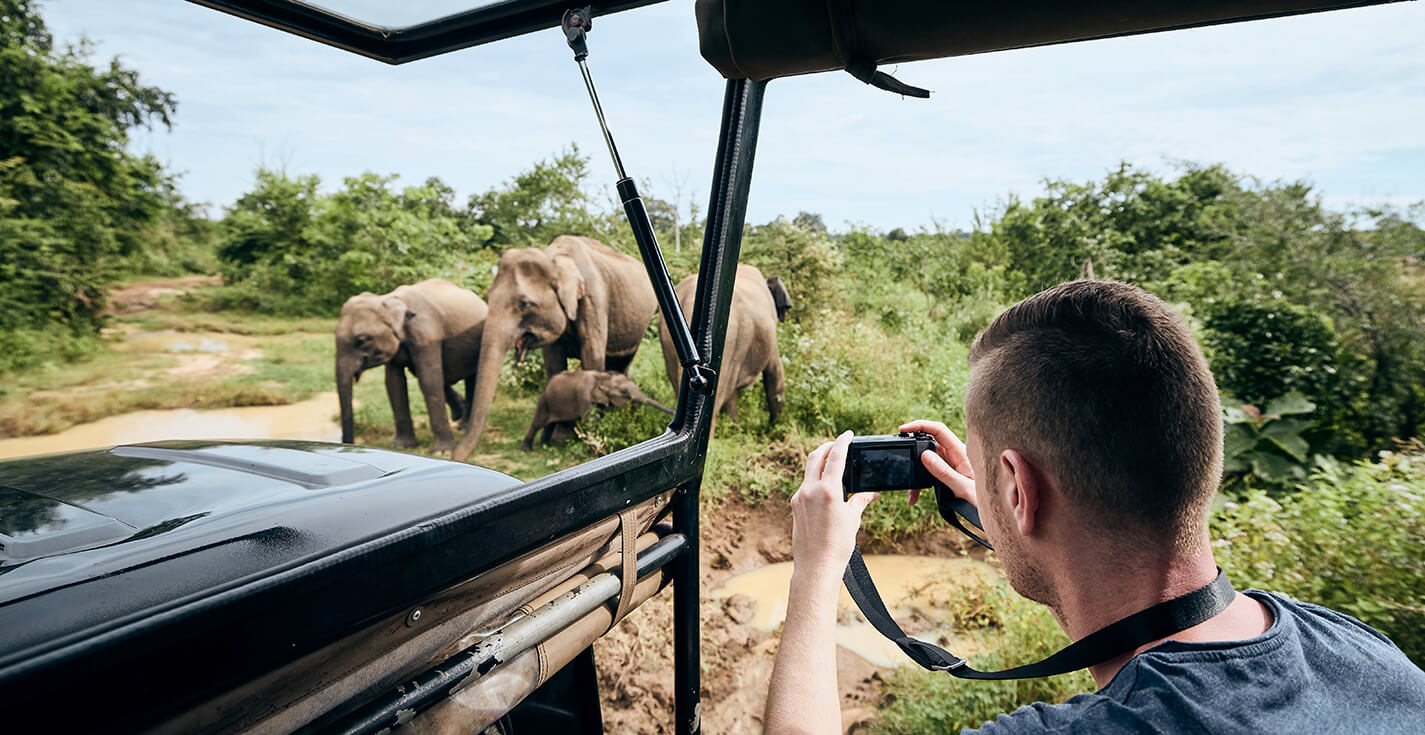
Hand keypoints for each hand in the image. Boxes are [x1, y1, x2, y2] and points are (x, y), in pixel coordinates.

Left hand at [790, 431, 877, 582]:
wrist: (816, 566)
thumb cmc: (837, 545)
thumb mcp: (853, 518)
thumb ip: (860, 499)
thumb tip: (873, 492)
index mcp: (827, 490)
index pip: (836, 457)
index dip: (843, 442)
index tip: (848, 434)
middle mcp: (809, 490)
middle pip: (816, 457)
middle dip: (827, 447)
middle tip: (837, 444)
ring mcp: (799, 497)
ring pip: (808, 471)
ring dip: (819, 462)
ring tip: (831, 462)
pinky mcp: (794, 506)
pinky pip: (805, 485)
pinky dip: (814, 479)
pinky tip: (824, 485)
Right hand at [898, 420, 977, 508]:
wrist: (992, 512)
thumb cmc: (983, 500)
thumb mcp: (963, 488)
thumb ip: (944, 472)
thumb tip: (925, 455)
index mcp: (961, 452)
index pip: (939, 430)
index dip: (920, 426)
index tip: (904, 429)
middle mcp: (955, 455)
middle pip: (929, 443)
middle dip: (914, 453)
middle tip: (902, 462)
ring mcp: (950, 464)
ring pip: (926, 460)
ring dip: (916, 474)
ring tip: (911, 492)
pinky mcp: (947, 474)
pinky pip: (929, 474)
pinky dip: (919, 484)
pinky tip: (914, 497)